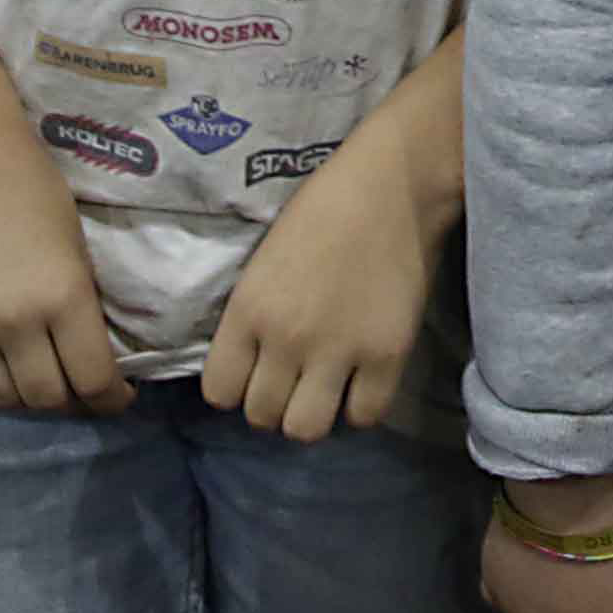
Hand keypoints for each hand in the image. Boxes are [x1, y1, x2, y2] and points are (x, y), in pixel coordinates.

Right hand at [0, 125, 132, 414]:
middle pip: (48, 398)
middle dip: (73, 402)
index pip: (94, 379)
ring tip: (43, 381)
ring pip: (4, 397)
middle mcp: (18, 321)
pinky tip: (1, 366)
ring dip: (28, 398)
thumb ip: (82, 303)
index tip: (120, 395)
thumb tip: (96, 351)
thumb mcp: (78, 245)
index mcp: (64, 297)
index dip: (112, 398)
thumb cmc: (33, 188)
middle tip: (83, 389)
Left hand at [197, 135, 439, 442]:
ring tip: (325, 390)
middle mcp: (285, 338)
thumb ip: (253, 316)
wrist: (394, 182)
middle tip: (293, 381)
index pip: (219, 391)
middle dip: (273, 404)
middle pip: (261, 416)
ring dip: (312, 414)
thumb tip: (252, 364)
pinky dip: (361, 406)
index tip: (254, 373)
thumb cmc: (324, 207)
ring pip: (305, 429)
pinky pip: (364, 416)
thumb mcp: (264, 261)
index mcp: (248, 309)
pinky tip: (362, 382)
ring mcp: (337, 351)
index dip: (236, 388)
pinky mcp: (387, 356)